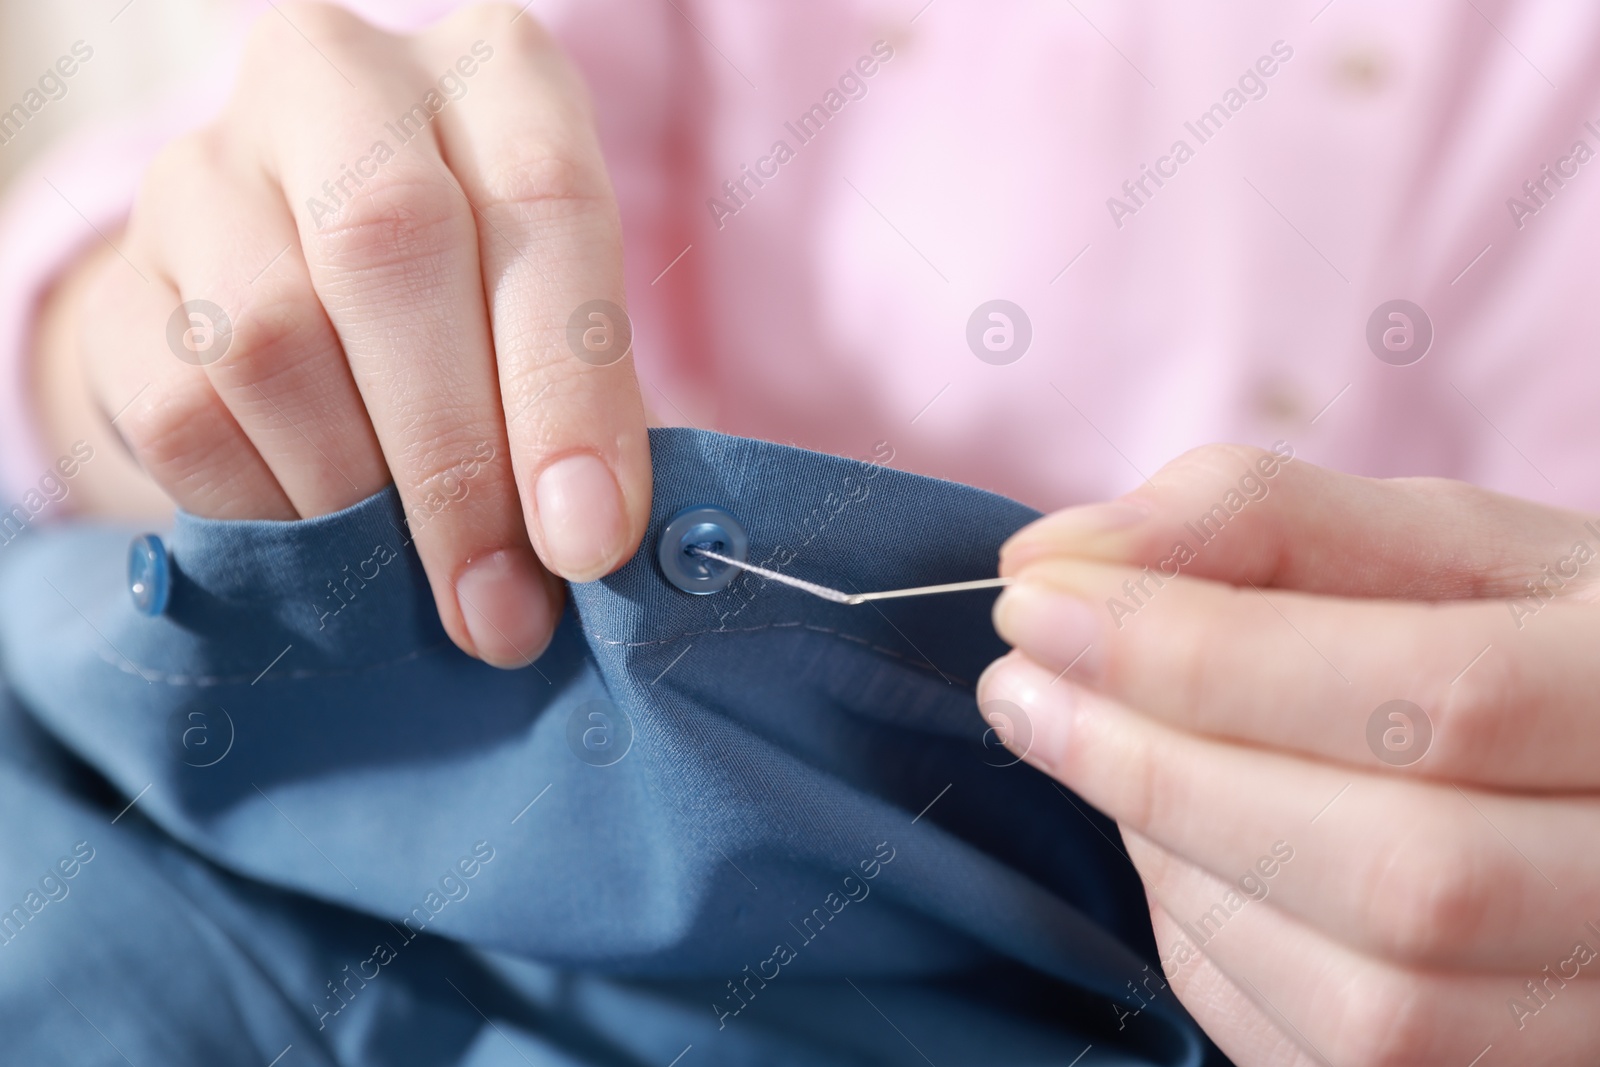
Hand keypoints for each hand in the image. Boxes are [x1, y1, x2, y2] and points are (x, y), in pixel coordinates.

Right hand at [71, 3, 648, 666]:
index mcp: (492, 75)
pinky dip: (267, 508)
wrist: (310, 282)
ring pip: (271, 338)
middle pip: (388, 249)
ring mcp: (212, 169)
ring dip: (359, 498)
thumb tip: (587, 547)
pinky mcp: (127, 276)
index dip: (568, 388)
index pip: (542, 202)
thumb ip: (583, 403)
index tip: (589, 542)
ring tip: (419, 582)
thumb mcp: (558, 320)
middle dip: (457, 462)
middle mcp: (342, 83)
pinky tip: (326, 538)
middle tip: (501, 610)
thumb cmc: (485, 310)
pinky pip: (184, 413)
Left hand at [978, 443, 1599, 1064]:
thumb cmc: (1540, 643)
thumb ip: (1263, 521)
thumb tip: (1054, 555)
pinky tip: (1175, 854)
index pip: (1436, 699)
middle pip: (1400, 874)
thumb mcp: (1449, 546)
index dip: (1204, 656)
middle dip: (1161, 774)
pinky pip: (1336, 1061)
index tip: (1033, 604)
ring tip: (1108, 760)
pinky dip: (1213, 952)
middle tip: (1022, 692)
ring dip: (1181, 870)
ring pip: (1371, 1001)